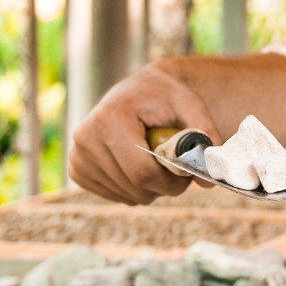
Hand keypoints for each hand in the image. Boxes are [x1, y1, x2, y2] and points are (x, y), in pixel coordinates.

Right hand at [67, 60, 218, 204]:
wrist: (138, 90)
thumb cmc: (165, 96)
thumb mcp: (190, 104)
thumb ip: (204, 136)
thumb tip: (209, 181)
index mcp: (110, 118)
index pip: (141, 171)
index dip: (170, 182)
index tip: (186, 175)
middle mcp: (86, 137)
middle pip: (134, 187)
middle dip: (163, 186)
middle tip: (176, 169)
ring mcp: (78, 155)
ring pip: (125, 195)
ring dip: (149, 188)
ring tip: (156, 160)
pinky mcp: (76, 169)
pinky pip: (114, 195)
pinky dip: (133, 188)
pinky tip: (137, 163)